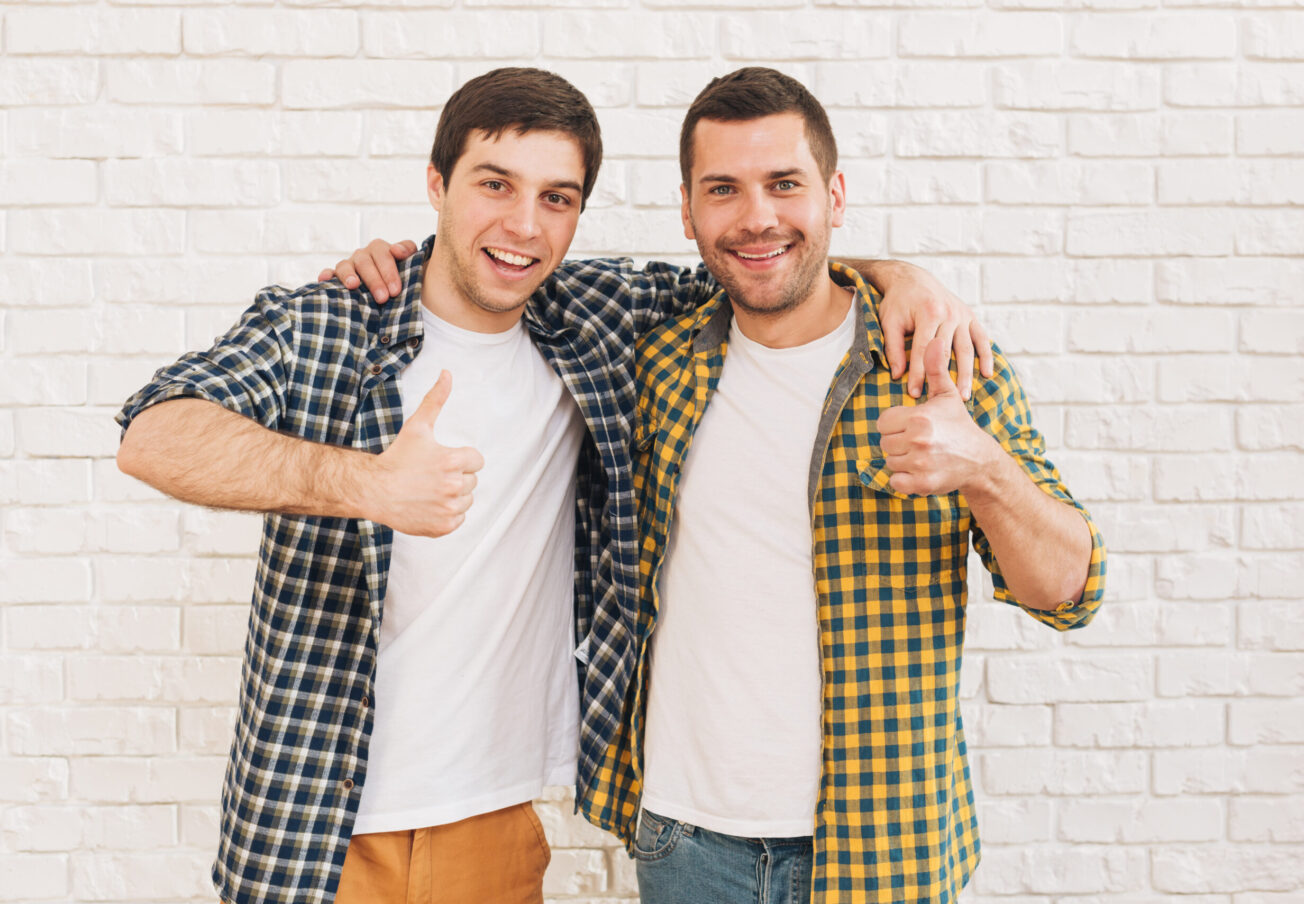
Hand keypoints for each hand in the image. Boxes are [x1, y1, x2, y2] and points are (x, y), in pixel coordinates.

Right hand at [317, 238, 418, 302]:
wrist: (388, 286)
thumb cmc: (399, 274)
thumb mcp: (408, 260)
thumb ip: (408, 250)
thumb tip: (397, 250)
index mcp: (379, 249)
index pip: (383, 255)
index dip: (389, 272)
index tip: (395, 290)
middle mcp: (362, 255)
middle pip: (365, 262)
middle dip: (374, 280)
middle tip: (383, 298)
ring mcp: (348, 265)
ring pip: (345, 266)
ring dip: (348, 275)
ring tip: (353, 285)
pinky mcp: (336, 276)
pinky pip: (329, 273)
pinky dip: (325, 275)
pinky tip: (324, 280)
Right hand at [366, 371, 484, 535]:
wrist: (374, 490)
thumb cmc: (396, 457)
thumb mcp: (417, 426)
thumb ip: (436, 399)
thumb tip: (448, 373)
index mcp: (454, 461)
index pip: (476, 460)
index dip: (460, 458)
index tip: (440, 460)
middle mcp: (455, 486)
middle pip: (471, 481)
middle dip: (456, 477)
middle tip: (430, 475)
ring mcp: (449, 509)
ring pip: (466, 501)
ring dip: (453, 496)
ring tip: (429, 490)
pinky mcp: (443, 526)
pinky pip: (458, 519)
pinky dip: (446, 514)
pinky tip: (428, 505)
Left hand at [875, 261, 992, 400]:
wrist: (913, 279)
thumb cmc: (898, 302)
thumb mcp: (890, 322)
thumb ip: (894, 348)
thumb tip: (897, 375)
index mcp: (928, 313)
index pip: (923, 350)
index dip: (919, 374)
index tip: (914, 394)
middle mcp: (949, 313)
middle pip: (948, 352)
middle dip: (946, 379)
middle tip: (943, 401)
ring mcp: (962, 315)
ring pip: (967, 349)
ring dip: (967, 373)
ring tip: (964, 396)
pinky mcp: (970, 316)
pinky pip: (982, 338)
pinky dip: (987, 356)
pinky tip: (987, 374)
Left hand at [877, 337, 1000, 496]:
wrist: (979, 460)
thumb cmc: (958, 425)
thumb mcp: (947, 395)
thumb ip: (936, 368)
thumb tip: (935, 339)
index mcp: (919, 418)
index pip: (883, 422)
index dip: (895, 424)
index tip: (911, 425)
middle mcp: (918, 441)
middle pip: (884, 442)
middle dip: (898, 442)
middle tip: (918, 441)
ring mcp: (920, 464)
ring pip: (889, 462)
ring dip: (901, 460)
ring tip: (921, 454)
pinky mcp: (922, 484)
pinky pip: (895, 481)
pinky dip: (903, 479)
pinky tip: (919, 469)